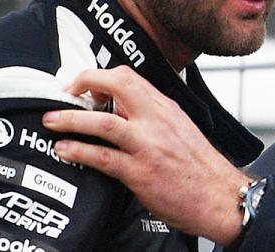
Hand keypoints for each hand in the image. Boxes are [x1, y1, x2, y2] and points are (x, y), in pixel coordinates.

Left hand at [42, 66, 249, 244]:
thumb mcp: (180, 129)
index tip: (84, 86)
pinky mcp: (142, 173)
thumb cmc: (201, 168)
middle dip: (83, 82)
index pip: (129, 76)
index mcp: (165, 108)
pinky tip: (65, 150)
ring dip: (72, 119)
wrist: (222, 197)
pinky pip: (104, 158)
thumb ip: (152, 118)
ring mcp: (149, 146)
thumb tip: (121, 112)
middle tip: (63, 92)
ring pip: (103, 122)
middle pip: (117, 85)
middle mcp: (157, 121)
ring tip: (52, 120)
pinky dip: (79, 151)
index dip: (100, 76)